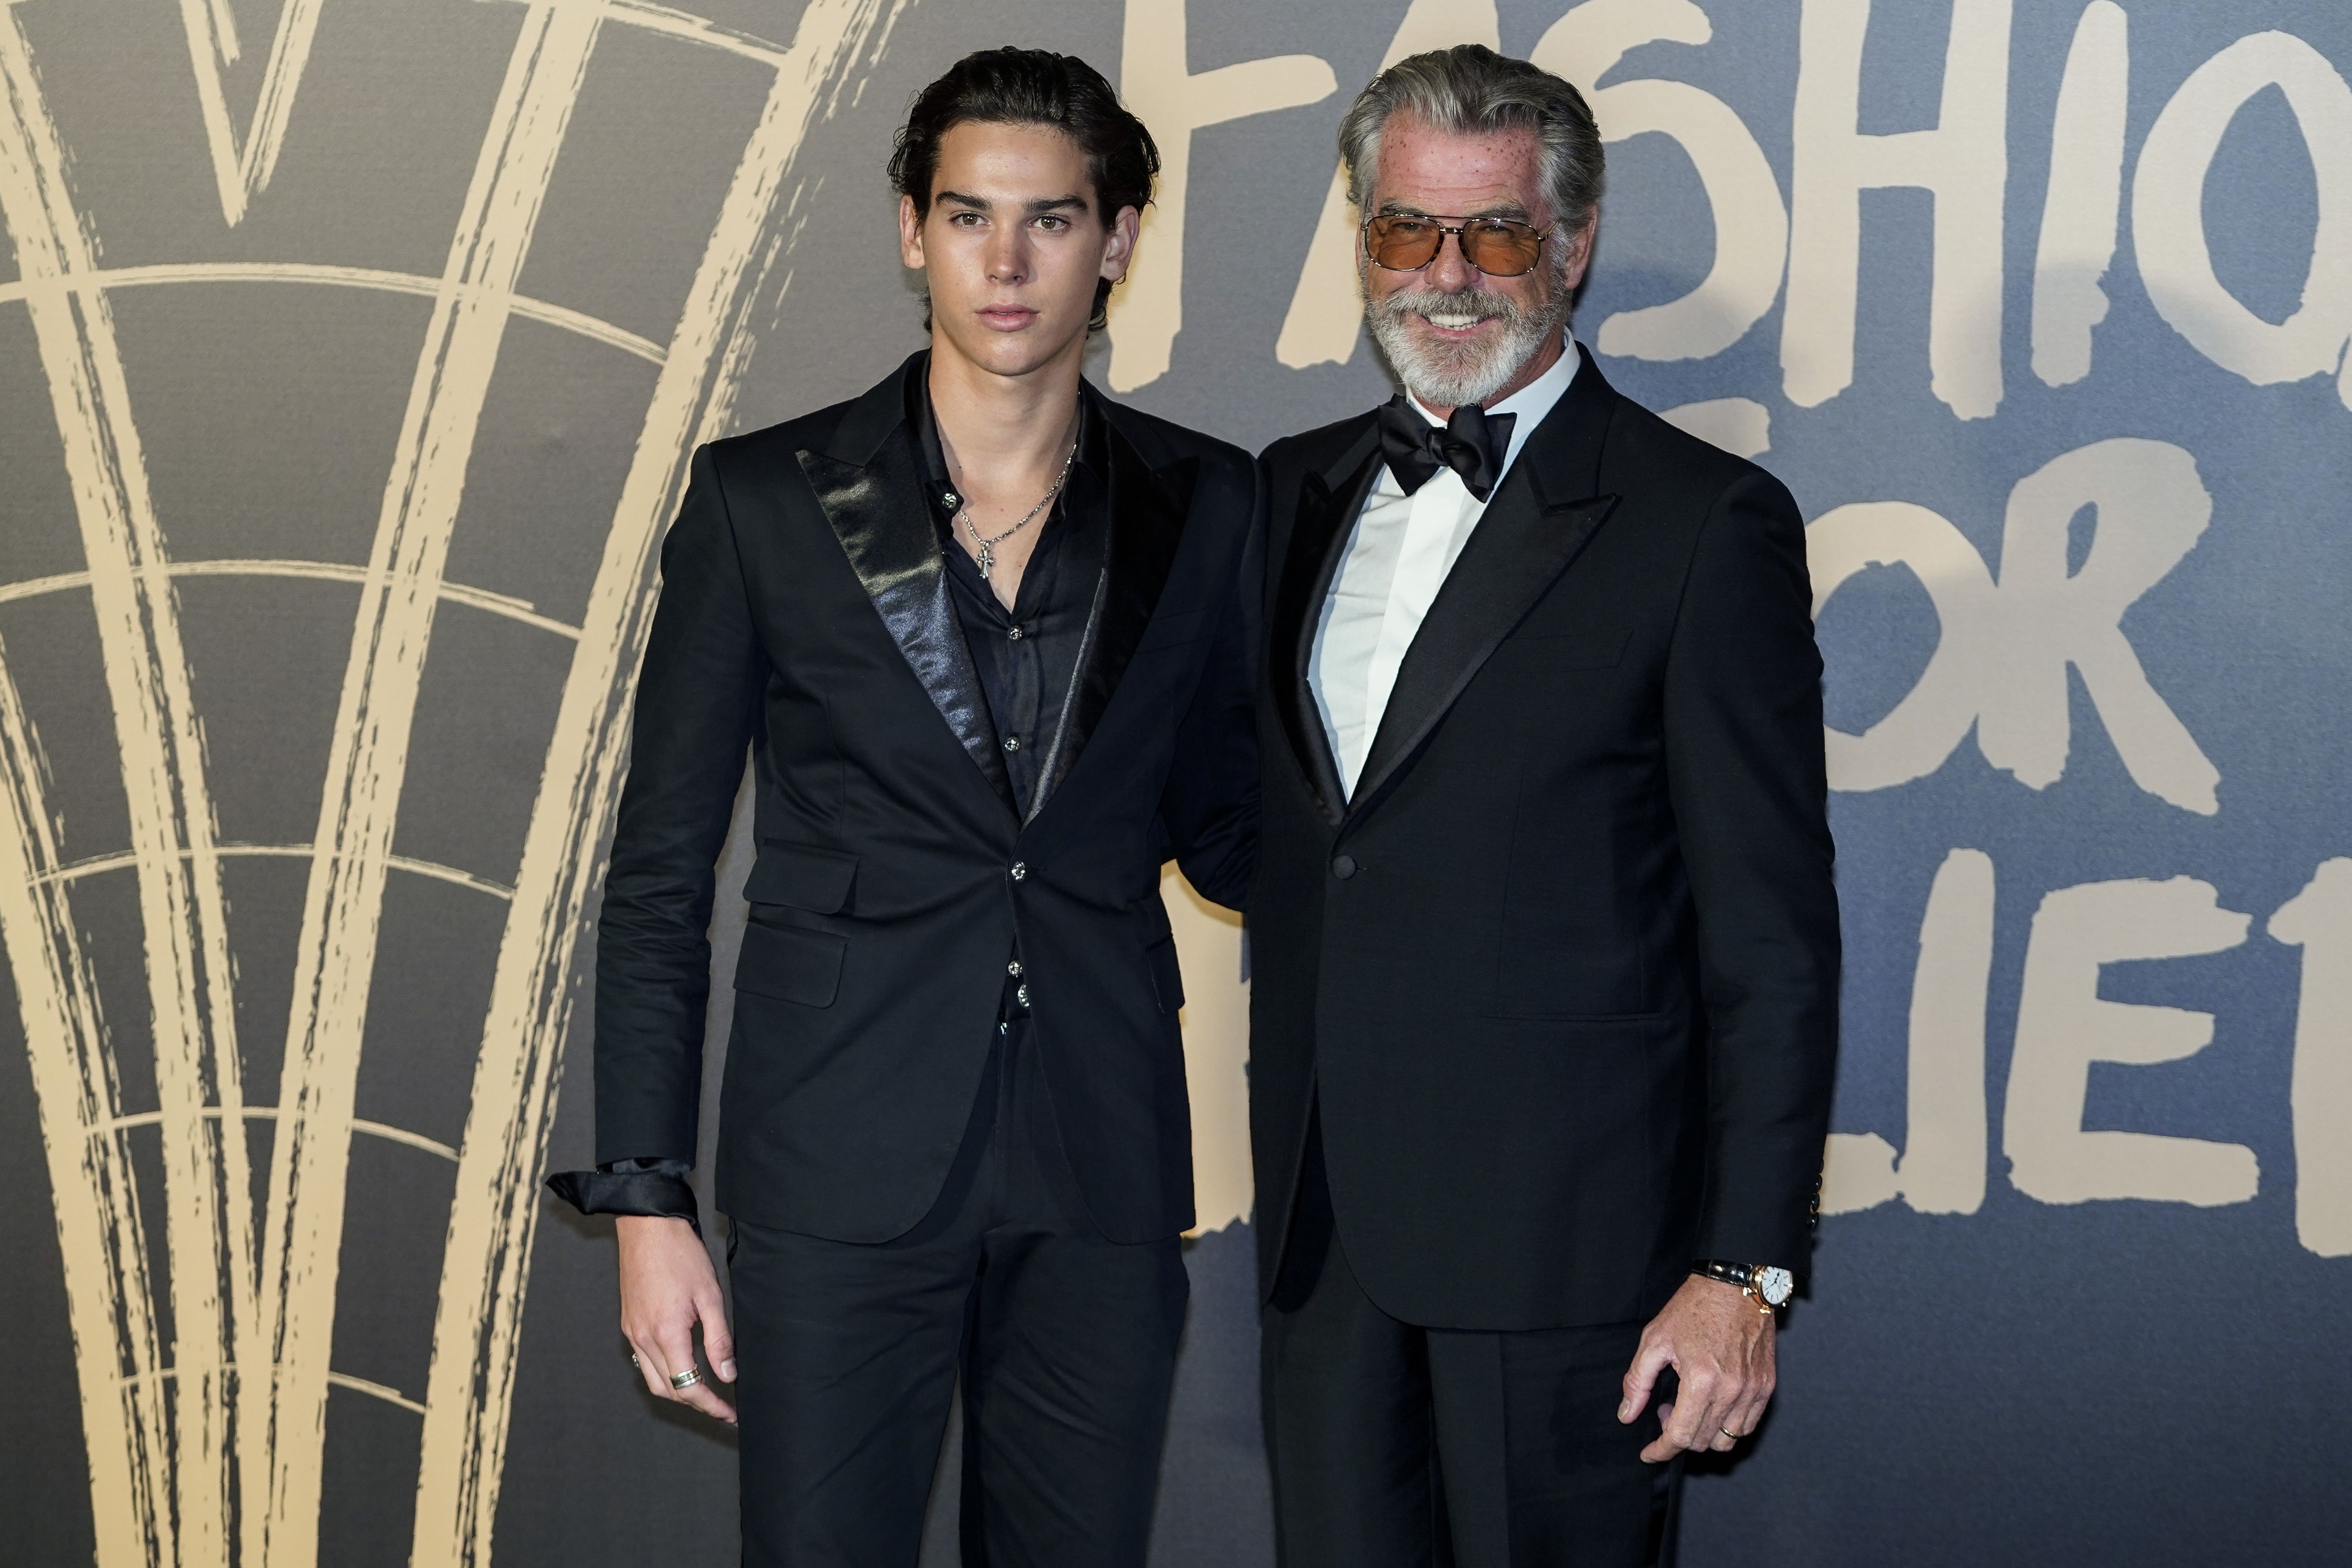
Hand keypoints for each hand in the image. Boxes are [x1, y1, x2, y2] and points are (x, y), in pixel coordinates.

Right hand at [616, 1215, 736, 1423]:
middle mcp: (642, 1338)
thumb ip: (719, 1339)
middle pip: (668, 1391)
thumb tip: (727, 1374)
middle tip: (723, 1407)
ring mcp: (632, 1332)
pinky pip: (644, 1361)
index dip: (711, 1406)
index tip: (730, 1414)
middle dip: (696, 1404)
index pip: (688, 1387)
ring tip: (706, 1392)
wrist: (648, 1227)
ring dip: (679, 1392)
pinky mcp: (628, 1324)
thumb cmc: (680, 1255)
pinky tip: (683, 1366)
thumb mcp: (710, 1295)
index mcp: (665, 1333)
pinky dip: (664, 1373)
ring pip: (653, 1380)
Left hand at [1618, 1274, 1774, 1461]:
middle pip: (1702, 1442)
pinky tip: (1711, 1404)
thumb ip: (1638, 1382)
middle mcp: (1732, 1391)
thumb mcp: (1655, 1339)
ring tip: (1689, 1406)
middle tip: (1666, 1411)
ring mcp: (1753, 1391)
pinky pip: (1747, 1425)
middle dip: (1678, 1437)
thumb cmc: (1694, 1307)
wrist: (1736, 1285)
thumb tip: (1627, 1415)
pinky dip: (1726, 1425)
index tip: (1649, 1453)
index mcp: (1701, 1380)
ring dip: (1703, 1434)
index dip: (1661, 1450)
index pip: (1681, 1436)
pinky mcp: (1767, 1386)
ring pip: (1727, 1440)